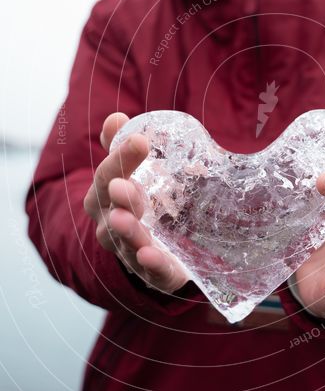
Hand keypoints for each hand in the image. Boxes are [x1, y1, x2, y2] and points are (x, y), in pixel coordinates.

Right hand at [83, 112, 189, 293]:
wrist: (149, 251)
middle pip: (110, 210)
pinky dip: (150, 264)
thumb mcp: (129, 174)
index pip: (107, 175)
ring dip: (127, 230)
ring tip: (128, 220)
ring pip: (124, 241)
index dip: (119, 158)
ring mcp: (128, 250)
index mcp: (105, 198)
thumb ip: (121, 148)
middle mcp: (110, 224)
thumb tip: (116, 117)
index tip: (140, 140)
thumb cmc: (137, 203)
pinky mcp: (152, 272)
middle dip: (119, 196)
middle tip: (123, 184)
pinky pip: (149, 271)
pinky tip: (151, 255)